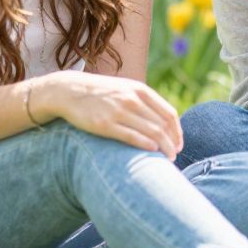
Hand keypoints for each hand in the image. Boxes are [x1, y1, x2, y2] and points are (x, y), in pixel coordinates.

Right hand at [36, 69, 182, 160]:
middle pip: (162, 125)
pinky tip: (152, 152)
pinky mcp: (104, 124)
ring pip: (151, 132)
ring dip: (163, 147)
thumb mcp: (125, 88)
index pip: (169, 113)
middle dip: (172, 143)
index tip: (178, 144)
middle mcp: (132, 100)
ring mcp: (119, 111)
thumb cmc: (101, 93)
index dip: (177, 131)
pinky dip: (146, 145)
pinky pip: (131, 136)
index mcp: (140, 90)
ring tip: (166, 159)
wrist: (69, 90)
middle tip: (174, 156)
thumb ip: (144, 101)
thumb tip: (163, 121)